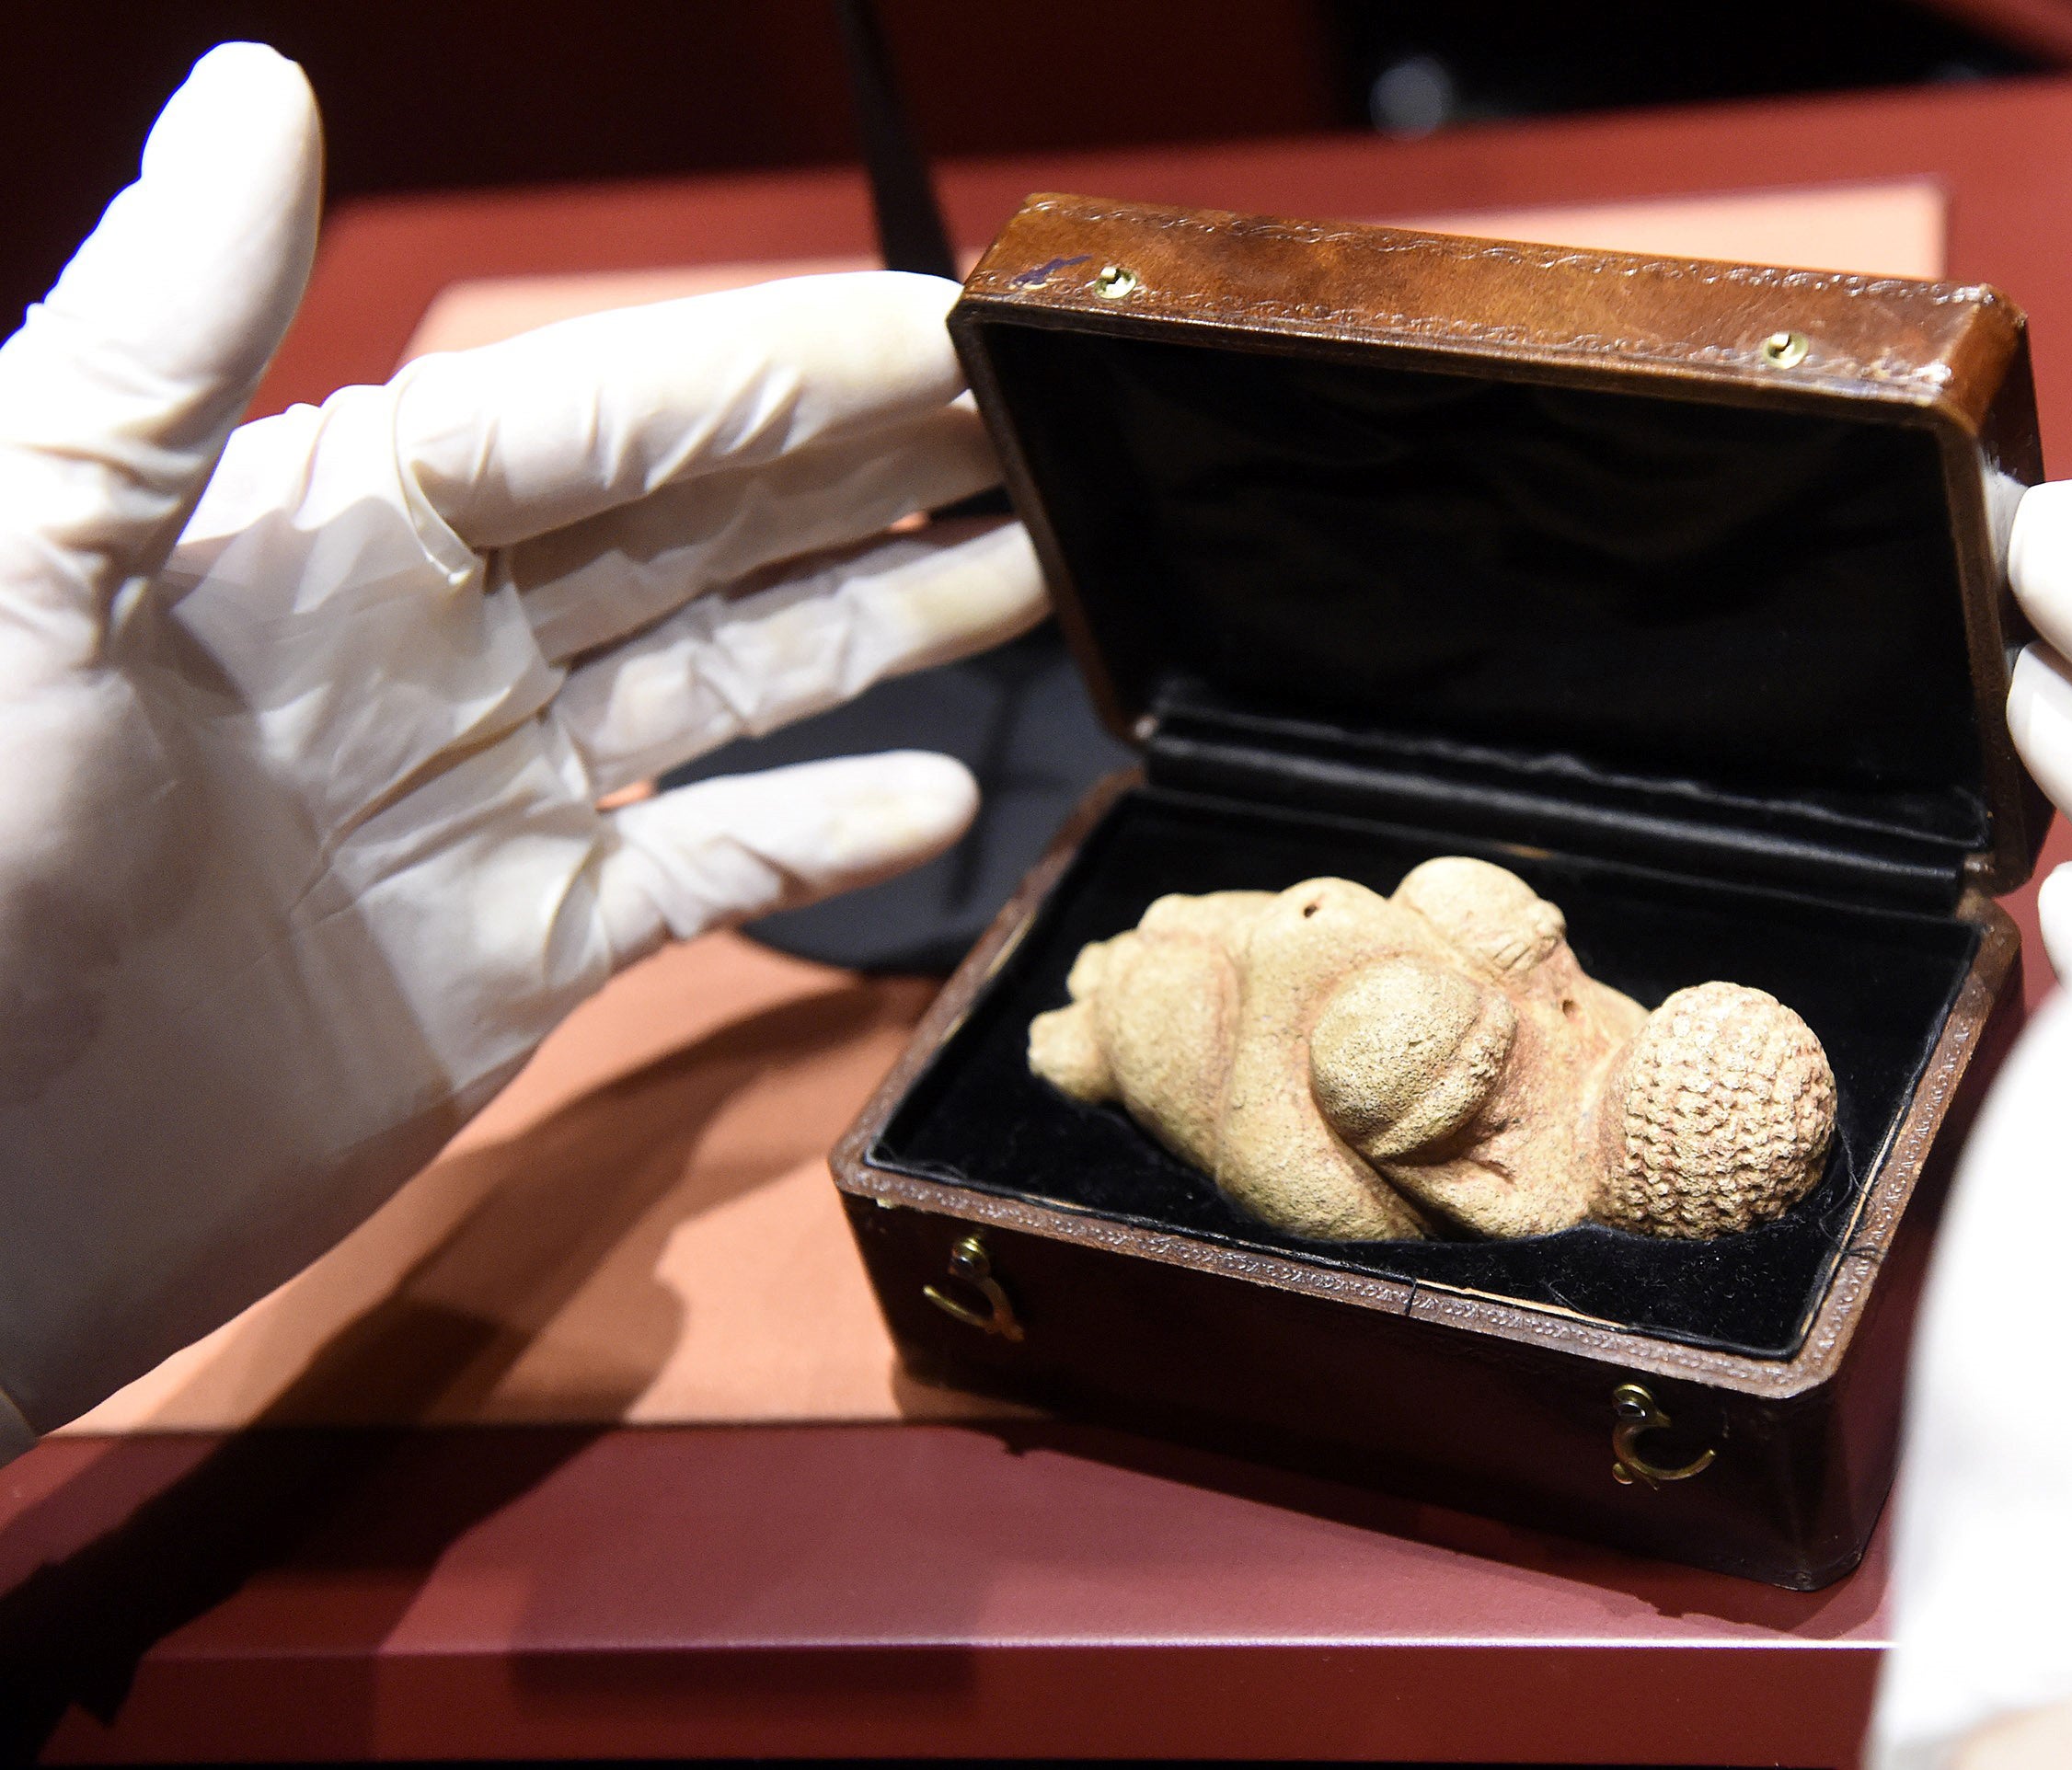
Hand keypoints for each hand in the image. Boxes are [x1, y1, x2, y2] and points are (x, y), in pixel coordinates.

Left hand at [0, 46, 1044, 1446]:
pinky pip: (704, 875)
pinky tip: (940, 799)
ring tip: (1042, 563)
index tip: (951, 317)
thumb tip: (259, 89)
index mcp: (324, 527)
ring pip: (734, 678)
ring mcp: (482, 806)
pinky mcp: (514, 960)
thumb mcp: (11, 558)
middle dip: (876, 457)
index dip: (786, 361)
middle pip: (701, 523)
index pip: (609, 410)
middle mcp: (424, 646)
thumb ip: (153, 335)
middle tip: (1046, 408)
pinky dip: (821, 839)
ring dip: (890, 616)